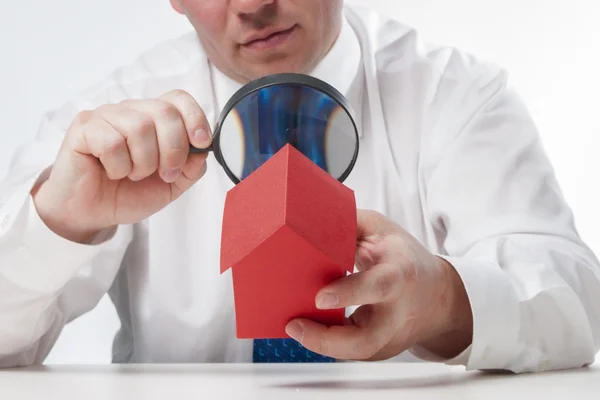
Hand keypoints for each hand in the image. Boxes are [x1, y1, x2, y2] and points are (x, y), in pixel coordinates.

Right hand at [32, 90, 211, 242]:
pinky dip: (118, 166)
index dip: (195, 118)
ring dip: (143, 162)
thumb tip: (203, 148)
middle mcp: (130, 111)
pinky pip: (112, 142)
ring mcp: (105, 116)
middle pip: (164, 112)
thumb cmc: (128, 193)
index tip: (201, 143)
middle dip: (173, 150)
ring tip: (132, 174)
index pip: (179, 99)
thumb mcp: (172, 185)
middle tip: (165, 174)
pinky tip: (111, 172)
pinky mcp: (83, 128)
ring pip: (139, 128)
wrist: (92, 214)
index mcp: (153, 119)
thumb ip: (191, 166)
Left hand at [285, 209, 472, 360]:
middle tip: (295, 325)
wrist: (437, 295)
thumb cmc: (405, 258)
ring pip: (357, 354)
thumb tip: (312, 218)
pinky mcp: (381, 351)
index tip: (320, 297)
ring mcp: (390, 337)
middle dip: (326, 340)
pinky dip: (328, 345)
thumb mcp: (381, 230)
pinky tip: (310, 332)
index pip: (377, 286)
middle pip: (366, 340)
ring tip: (296, 328)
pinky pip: (352, 353)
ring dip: (322, 345)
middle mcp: (395, 312)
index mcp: (397, 275)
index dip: (348, 293)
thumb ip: (349, 223)